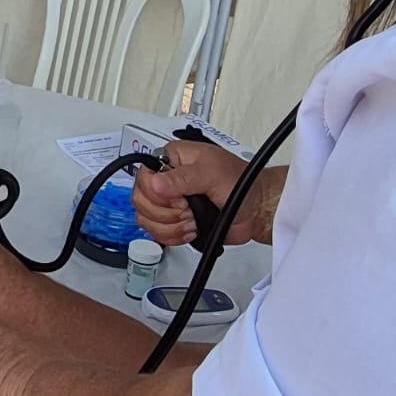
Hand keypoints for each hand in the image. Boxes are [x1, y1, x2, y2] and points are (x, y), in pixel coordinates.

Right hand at [132, 140, 260, 246]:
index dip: (156, 194)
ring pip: (146, 219)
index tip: (179, 198)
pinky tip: (191, 229)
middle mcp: (166, 179)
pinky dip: (174, 237)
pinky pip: (157, 234)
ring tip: (192, 220)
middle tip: (187, 210)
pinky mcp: (174, 222)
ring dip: (171, 227)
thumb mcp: (211, 174)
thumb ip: (182, 178)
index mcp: (172, 159)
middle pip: (140, 200)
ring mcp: (169, 202)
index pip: (143, 177)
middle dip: (165, 213)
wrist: (256, 209)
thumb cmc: (241, 184)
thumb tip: (155, 184)